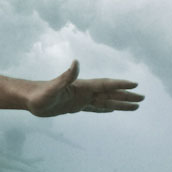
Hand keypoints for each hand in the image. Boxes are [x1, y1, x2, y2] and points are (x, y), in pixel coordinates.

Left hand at [27, 60, 143, 116]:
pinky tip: (112, 109)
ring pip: (105, 102)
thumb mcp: (52, 88)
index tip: (135, 84)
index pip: (105, 85)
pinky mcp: (75, 106)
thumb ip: (65, 76)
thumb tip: (76, 62)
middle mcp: (84, 92)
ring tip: (135, 106)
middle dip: (126, 96)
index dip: (120, 85)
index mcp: (82, 87)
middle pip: (110, 94)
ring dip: (120, 103)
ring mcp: (81, 99)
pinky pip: (95, 108)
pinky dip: (105, 109)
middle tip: (143, 98)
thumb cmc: (39, 94)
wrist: (28, 99)